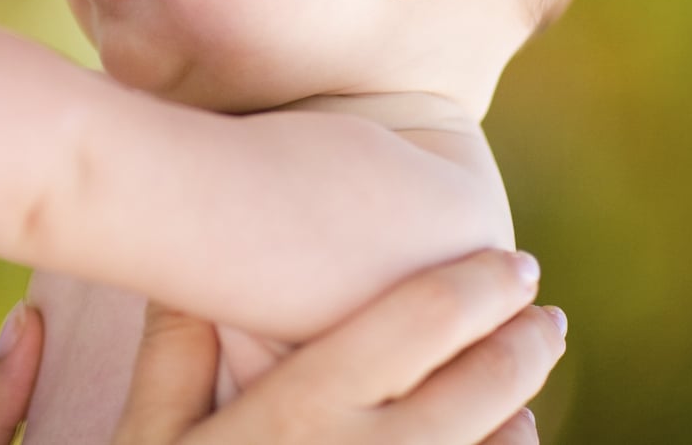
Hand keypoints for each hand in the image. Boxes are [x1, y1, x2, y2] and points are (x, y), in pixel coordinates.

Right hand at [0, 250, 564, 444]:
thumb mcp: (147, 435)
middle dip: (522, 343)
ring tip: (524, 384)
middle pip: (479, 388)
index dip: (474, 287)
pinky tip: (499, 444)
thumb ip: (174, 355)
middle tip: (544, 314)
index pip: (416, 326)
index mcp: (300, 414)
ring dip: (517, 412)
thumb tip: (190, 271)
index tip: (510, 264)